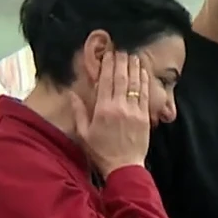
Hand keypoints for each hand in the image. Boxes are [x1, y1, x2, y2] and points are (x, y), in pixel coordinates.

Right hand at [72, 50, 152, 175]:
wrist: (124, 167)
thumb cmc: (101, 152)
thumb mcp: (84, 133)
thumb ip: (79, 112)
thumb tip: (72, 94)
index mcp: (103, 110)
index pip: (106, 81)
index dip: (108, 65)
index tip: (109, 53)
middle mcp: (119, 107)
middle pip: (121, 78)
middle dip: (121, 61)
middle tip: (121, 50)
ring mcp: (134, 111)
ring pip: (135, 83)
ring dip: (134, 68)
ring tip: (133, 55)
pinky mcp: (145, 117)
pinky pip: (145, 94)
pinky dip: (144, 81)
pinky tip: (143, 72)